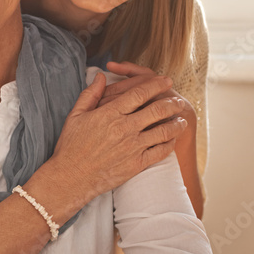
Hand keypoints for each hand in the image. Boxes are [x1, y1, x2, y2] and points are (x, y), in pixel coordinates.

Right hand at [48, 69, 187, 205]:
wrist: (71, 177)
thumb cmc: (71, 146)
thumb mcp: (75, 115)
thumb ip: (91, 93)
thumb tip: (101, 75)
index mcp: (110, 114)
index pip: (140, 93)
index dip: (156, 84)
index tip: (166, 80)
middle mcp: (124, 128)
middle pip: (157, 110)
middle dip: (172, 102)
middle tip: (179, 99)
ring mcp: (133, 147)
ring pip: (163, 130)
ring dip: (176, 123)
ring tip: (182, 119)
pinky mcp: (137, 164)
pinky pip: (160, 151)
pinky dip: (170, 143)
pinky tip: (172, 139)